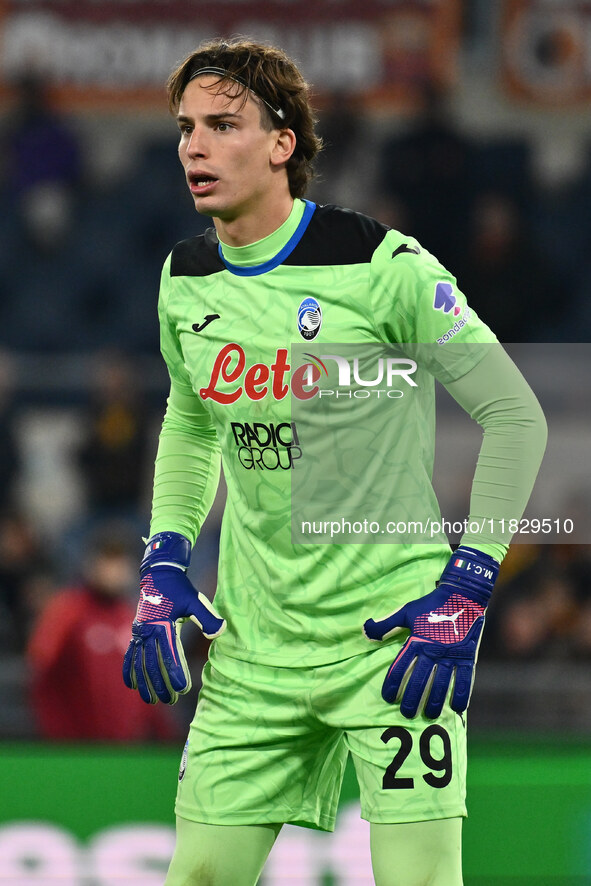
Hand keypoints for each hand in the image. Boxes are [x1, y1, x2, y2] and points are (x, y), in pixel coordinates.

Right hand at [122, 532, 225, 703]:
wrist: (158, 574)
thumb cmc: (180, 589)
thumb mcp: (196, 600)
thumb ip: (207, 617)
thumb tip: (220, 631)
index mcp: (164, 624)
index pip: (171, 654)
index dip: (176, 673)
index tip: (183, 689)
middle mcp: (149, 630)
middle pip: (153, 663)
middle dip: (161, 684)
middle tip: (171, 700)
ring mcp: (140, 632)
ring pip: (140, 663)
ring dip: (145, 683)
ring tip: (152, 701)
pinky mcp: (136, 632)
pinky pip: (130, 655)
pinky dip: (129, 671)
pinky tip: (131, 686)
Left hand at [363, 547, 498, 718]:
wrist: (461, 596)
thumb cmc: (431, 605)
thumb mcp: (406, 611)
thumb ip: (387, 624)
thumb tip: (367, 630)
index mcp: (416, 641)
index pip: (401, 666)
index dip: (392, 683)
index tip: (387, 697)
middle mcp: (433, 650)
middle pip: (420, 680)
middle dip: (411, 699)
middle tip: (406, 713)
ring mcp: (451, 655)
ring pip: (441, 684)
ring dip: (434, 701)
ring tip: (428, 715)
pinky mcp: (467, 656)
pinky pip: (464, 679)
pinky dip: (461, 694)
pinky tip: (456, 708)